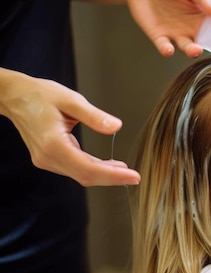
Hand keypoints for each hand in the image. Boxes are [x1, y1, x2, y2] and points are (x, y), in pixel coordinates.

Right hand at [1, 70, 140, 186]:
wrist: (14, 96)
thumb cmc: (40, 94)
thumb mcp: (71, 99)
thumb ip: (95, 116)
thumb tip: (117, 127)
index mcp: (53, 144)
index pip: (88, 168)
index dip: (113, 175)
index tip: (133, 176)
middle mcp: (48, 157)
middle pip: (85, 176)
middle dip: (112, 178)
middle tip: (134, 177)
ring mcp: (45, 160)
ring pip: (80, 174)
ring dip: (103, 174)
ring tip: (124, 170)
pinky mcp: (47, 158)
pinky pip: (74, 168)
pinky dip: (92, 168)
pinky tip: (107, 165)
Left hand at [126, 0, 210, 57]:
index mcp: (202, 16)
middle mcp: (191, 28)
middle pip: (205, 42)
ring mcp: (175, 34)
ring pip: (186, 47)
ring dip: (191, 50)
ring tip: (195, 50)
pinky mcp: (158, 36)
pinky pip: (164, 46)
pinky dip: (166, 50)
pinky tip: (168, 50)